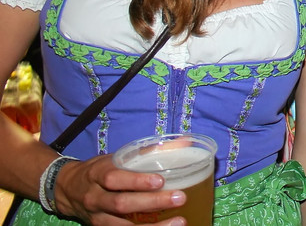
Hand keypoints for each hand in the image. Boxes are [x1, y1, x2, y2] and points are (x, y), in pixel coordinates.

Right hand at [54, 154, 186, 225]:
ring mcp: (97, 217)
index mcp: (98, 174)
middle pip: (121, 203)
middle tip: (179, 198)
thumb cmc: (99, 170)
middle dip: (151, 202)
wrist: (67, 189)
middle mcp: (95, 198)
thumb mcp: (116, 157)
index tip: (160, 181)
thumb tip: (184, 142)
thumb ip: (147, 152)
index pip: (114, 178)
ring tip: (179, 222)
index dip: (136, 181)